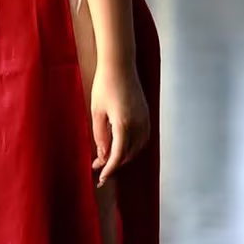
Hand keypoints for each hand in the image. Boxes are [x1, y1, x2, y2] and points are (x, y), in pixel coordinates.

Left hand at [91, 62, 149, 186]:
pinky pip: (143, 138)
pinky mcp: (146, 114)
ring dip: (124, 156)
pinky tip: (123, 146)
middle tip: (98, 167)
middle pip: (128, 154)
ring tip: (109, 158)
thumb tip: (103, 155)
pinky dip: (134, 146)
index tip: (101, 179)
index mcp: (124, 125)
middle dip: (114, 163)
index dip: (109, 170)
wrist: (119, 64)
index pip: (118, 156)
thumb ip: (100, 136)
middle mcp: (138, 124)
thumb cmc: (104, 85)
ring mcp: (145, 119)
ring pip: (138, 148)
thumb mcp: (97, 112)